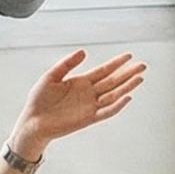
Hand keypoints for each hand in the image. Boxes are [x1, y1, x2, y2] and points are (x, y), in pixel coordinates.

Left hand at [12, 49, 144, 155]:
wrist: (32, 122)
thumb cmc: (39, 100)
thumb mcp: (51, 76)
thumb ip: (67, 64)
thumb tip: (84, 51)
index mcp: (81, 82)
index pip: (104, 71)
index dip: (116, 63)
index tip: (129, 56)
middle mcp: (88, 93)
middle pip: (113, 81)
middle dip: (128, 73)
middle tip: (143, 65)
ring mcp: (90, 106)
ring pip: (113, 95)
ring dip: (127, 87)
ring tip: (140, 78)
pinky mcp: (88, 119)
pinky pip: (106, 112)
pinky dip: (117, 106)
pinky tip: (127, 97)